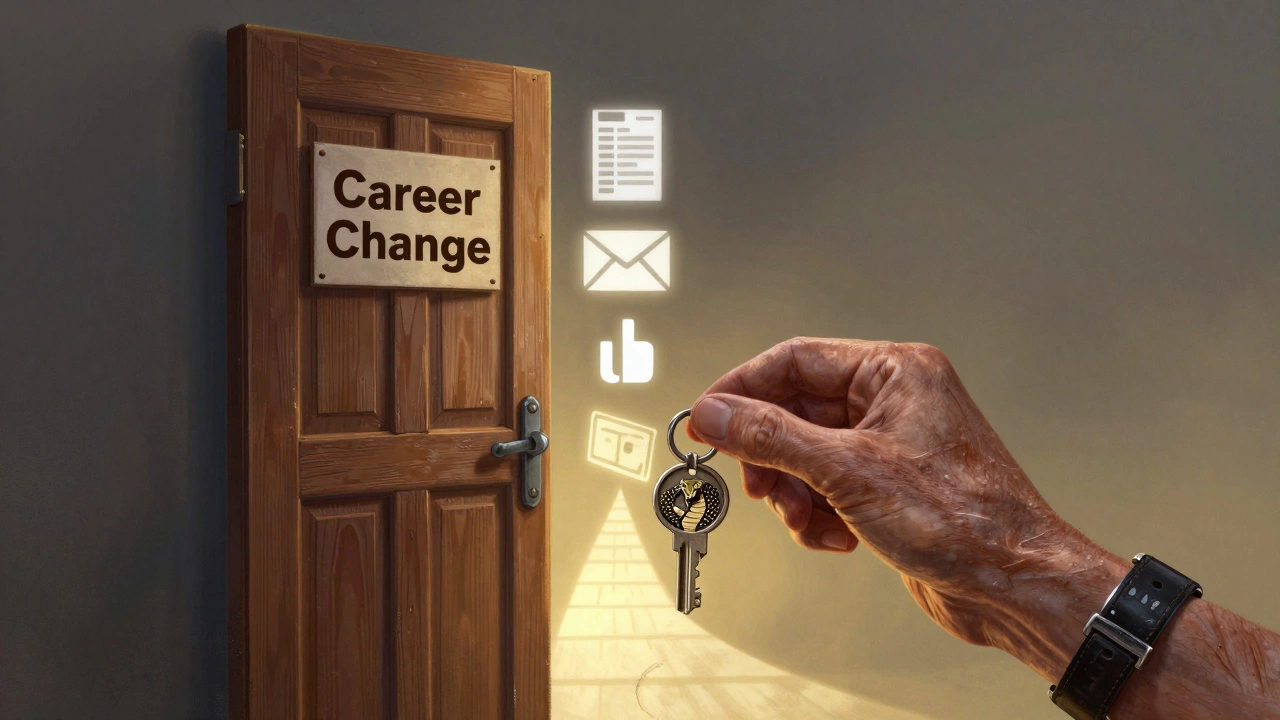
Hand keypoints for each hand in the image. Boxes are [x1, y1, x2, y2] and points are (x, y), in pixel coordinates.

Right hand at [687, 337, 1090, 646]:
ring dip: (796, 493)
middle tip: (759, 484)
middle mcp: (893, 401)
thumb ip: (772, 437)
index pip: (794, 360)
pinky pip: (828, 488)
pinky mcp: (889, 488)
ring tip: (806, 518)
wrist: (1012, 584)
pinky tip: (837, 536)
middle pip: (796, 411)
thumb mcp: (848, 471)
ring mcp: (891, 446)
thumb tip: (718, 414)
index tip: (707, 419)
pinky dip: (819, 515)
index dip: (743, 390)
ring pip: (807, 455)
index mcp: (894, 371)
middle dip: (773, 456)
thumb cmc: (965, 520)